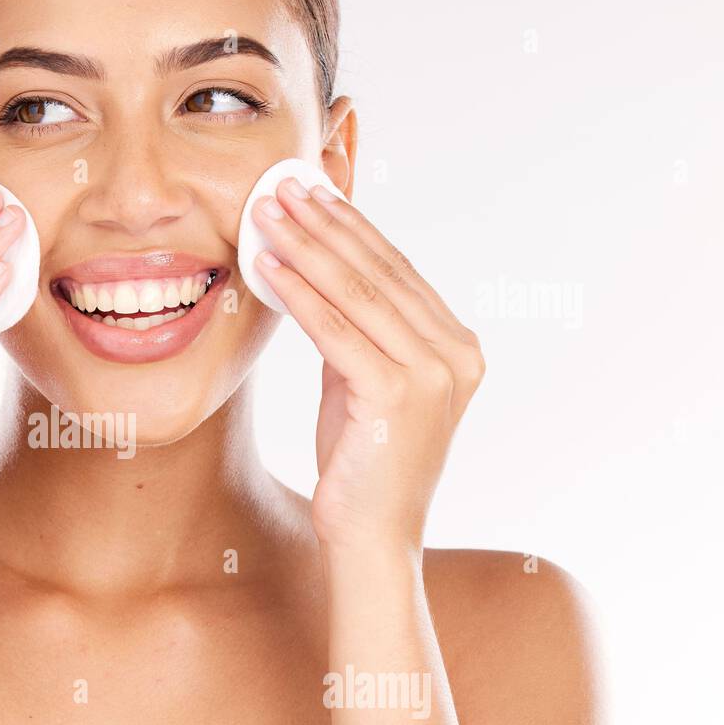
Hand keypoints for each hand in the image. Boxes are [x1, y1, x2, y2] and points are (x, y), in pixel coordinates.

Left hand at [252, 178, 483, 556]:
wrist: (372, 540)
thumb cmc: (361, 467)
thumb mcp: (361, 386)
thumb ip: (355, 335)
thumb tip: (316, 280)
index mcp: (457, 348)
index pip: (396, 271)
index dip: (350, 227)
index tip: (310, 192)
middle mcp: (456, 354)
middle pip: (379, 271)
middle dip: (324, 223)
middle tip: (281, 184)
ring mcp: (433, 374)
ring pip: (357, 292)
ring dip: (305, 246)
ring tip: (266, 211)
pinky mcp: (398, 396)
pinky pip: (337, 331)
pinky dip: (299, 293)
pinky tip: (268, 265)